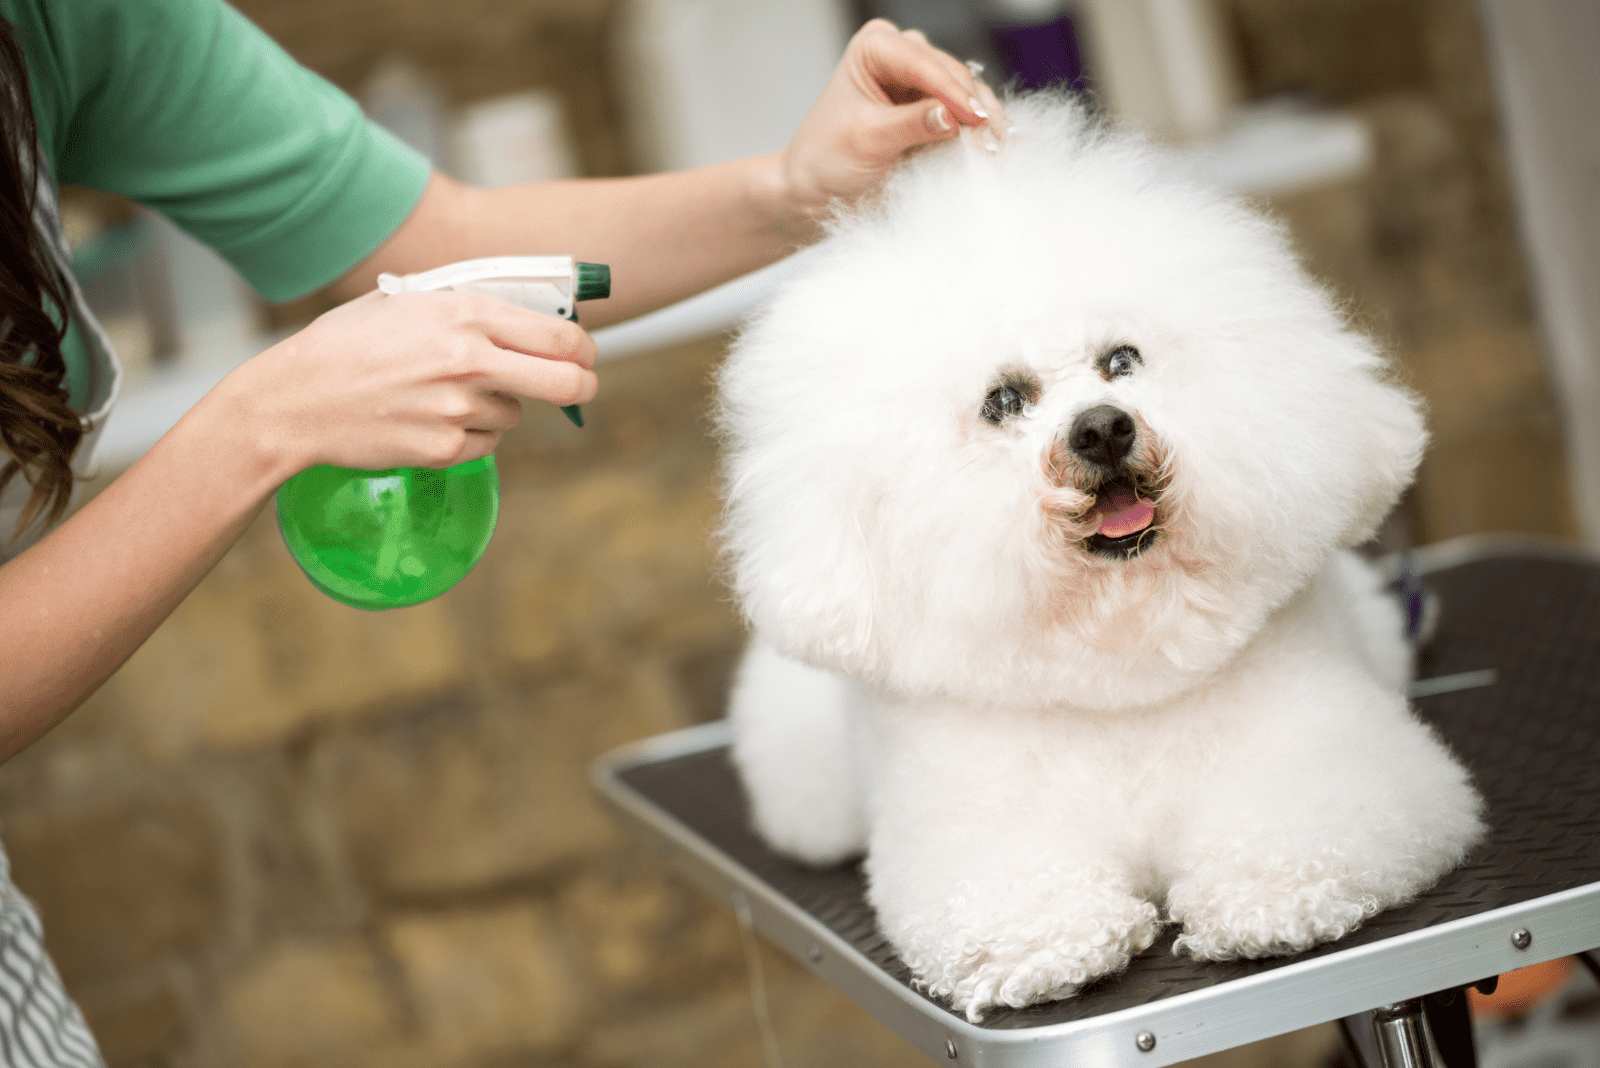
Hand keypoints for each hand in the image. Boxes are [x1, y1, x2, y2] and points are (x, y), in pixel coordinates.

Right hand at [220, 289, 597, 478]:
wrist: (295, 399)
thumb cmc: (349, 343)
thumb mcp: (408, 302)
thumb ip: (468, 308)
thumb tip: (527, 319)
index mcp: (465, 313)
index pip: (559, 335)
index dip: (584, 347)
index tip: (586, 354)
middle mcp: (469, 360)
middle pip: (565, 382)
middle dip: (583, 385)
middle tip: (581, 386)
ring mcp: (458, 408)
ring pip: (514, 415)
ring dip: (497, 408)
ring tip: (445, 395)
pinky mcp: (444, 449)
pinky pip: (485, 445)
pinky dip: (470, 436)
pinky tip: (429, 419)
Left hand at [778, 19, 1006, 216]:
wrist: (818, 189)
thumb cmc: (826, 158)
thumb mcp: (867, 140)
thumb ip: (910, 125)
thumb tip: (953, 117)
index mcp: (875, 47)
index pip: (922, 63)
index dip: (952, 91)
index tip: (976, 117)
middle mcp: (901, 56)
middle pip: (950, 75)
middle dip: (973, 107)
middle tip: (994, 139)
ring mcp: (920, 82)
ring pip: (965, 93)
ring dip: (983, 119)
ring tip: (1000, 147)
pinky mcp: (932, 110)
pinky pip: (964, 115)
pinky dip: (979, 132)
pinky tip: (997, 146)